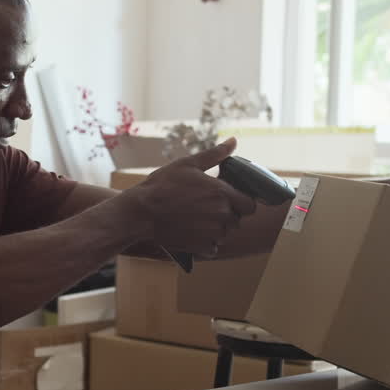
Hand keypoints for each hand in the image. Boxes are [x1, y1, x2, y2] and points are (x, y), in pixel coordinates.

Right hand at [120, 138, 257, 255]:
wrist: (140, 213)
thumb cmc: (162, 186)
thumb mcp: (188, 164)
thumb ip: (215, 154)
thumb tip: (233, 141)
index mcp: (222, 193)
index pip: (250, 204)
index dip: (241, 201)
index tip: (228, 198)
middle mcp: (221, 214)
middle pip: (237, 219)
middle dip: (227, 214)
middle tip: (207, 207)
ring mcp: (212, 233)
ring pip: (225, 233)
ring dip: (216, 228)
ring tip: (196, 218)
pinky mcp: (201, 248)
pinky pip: (213, 247)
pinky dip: (205, 243)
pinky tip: (191, 231)